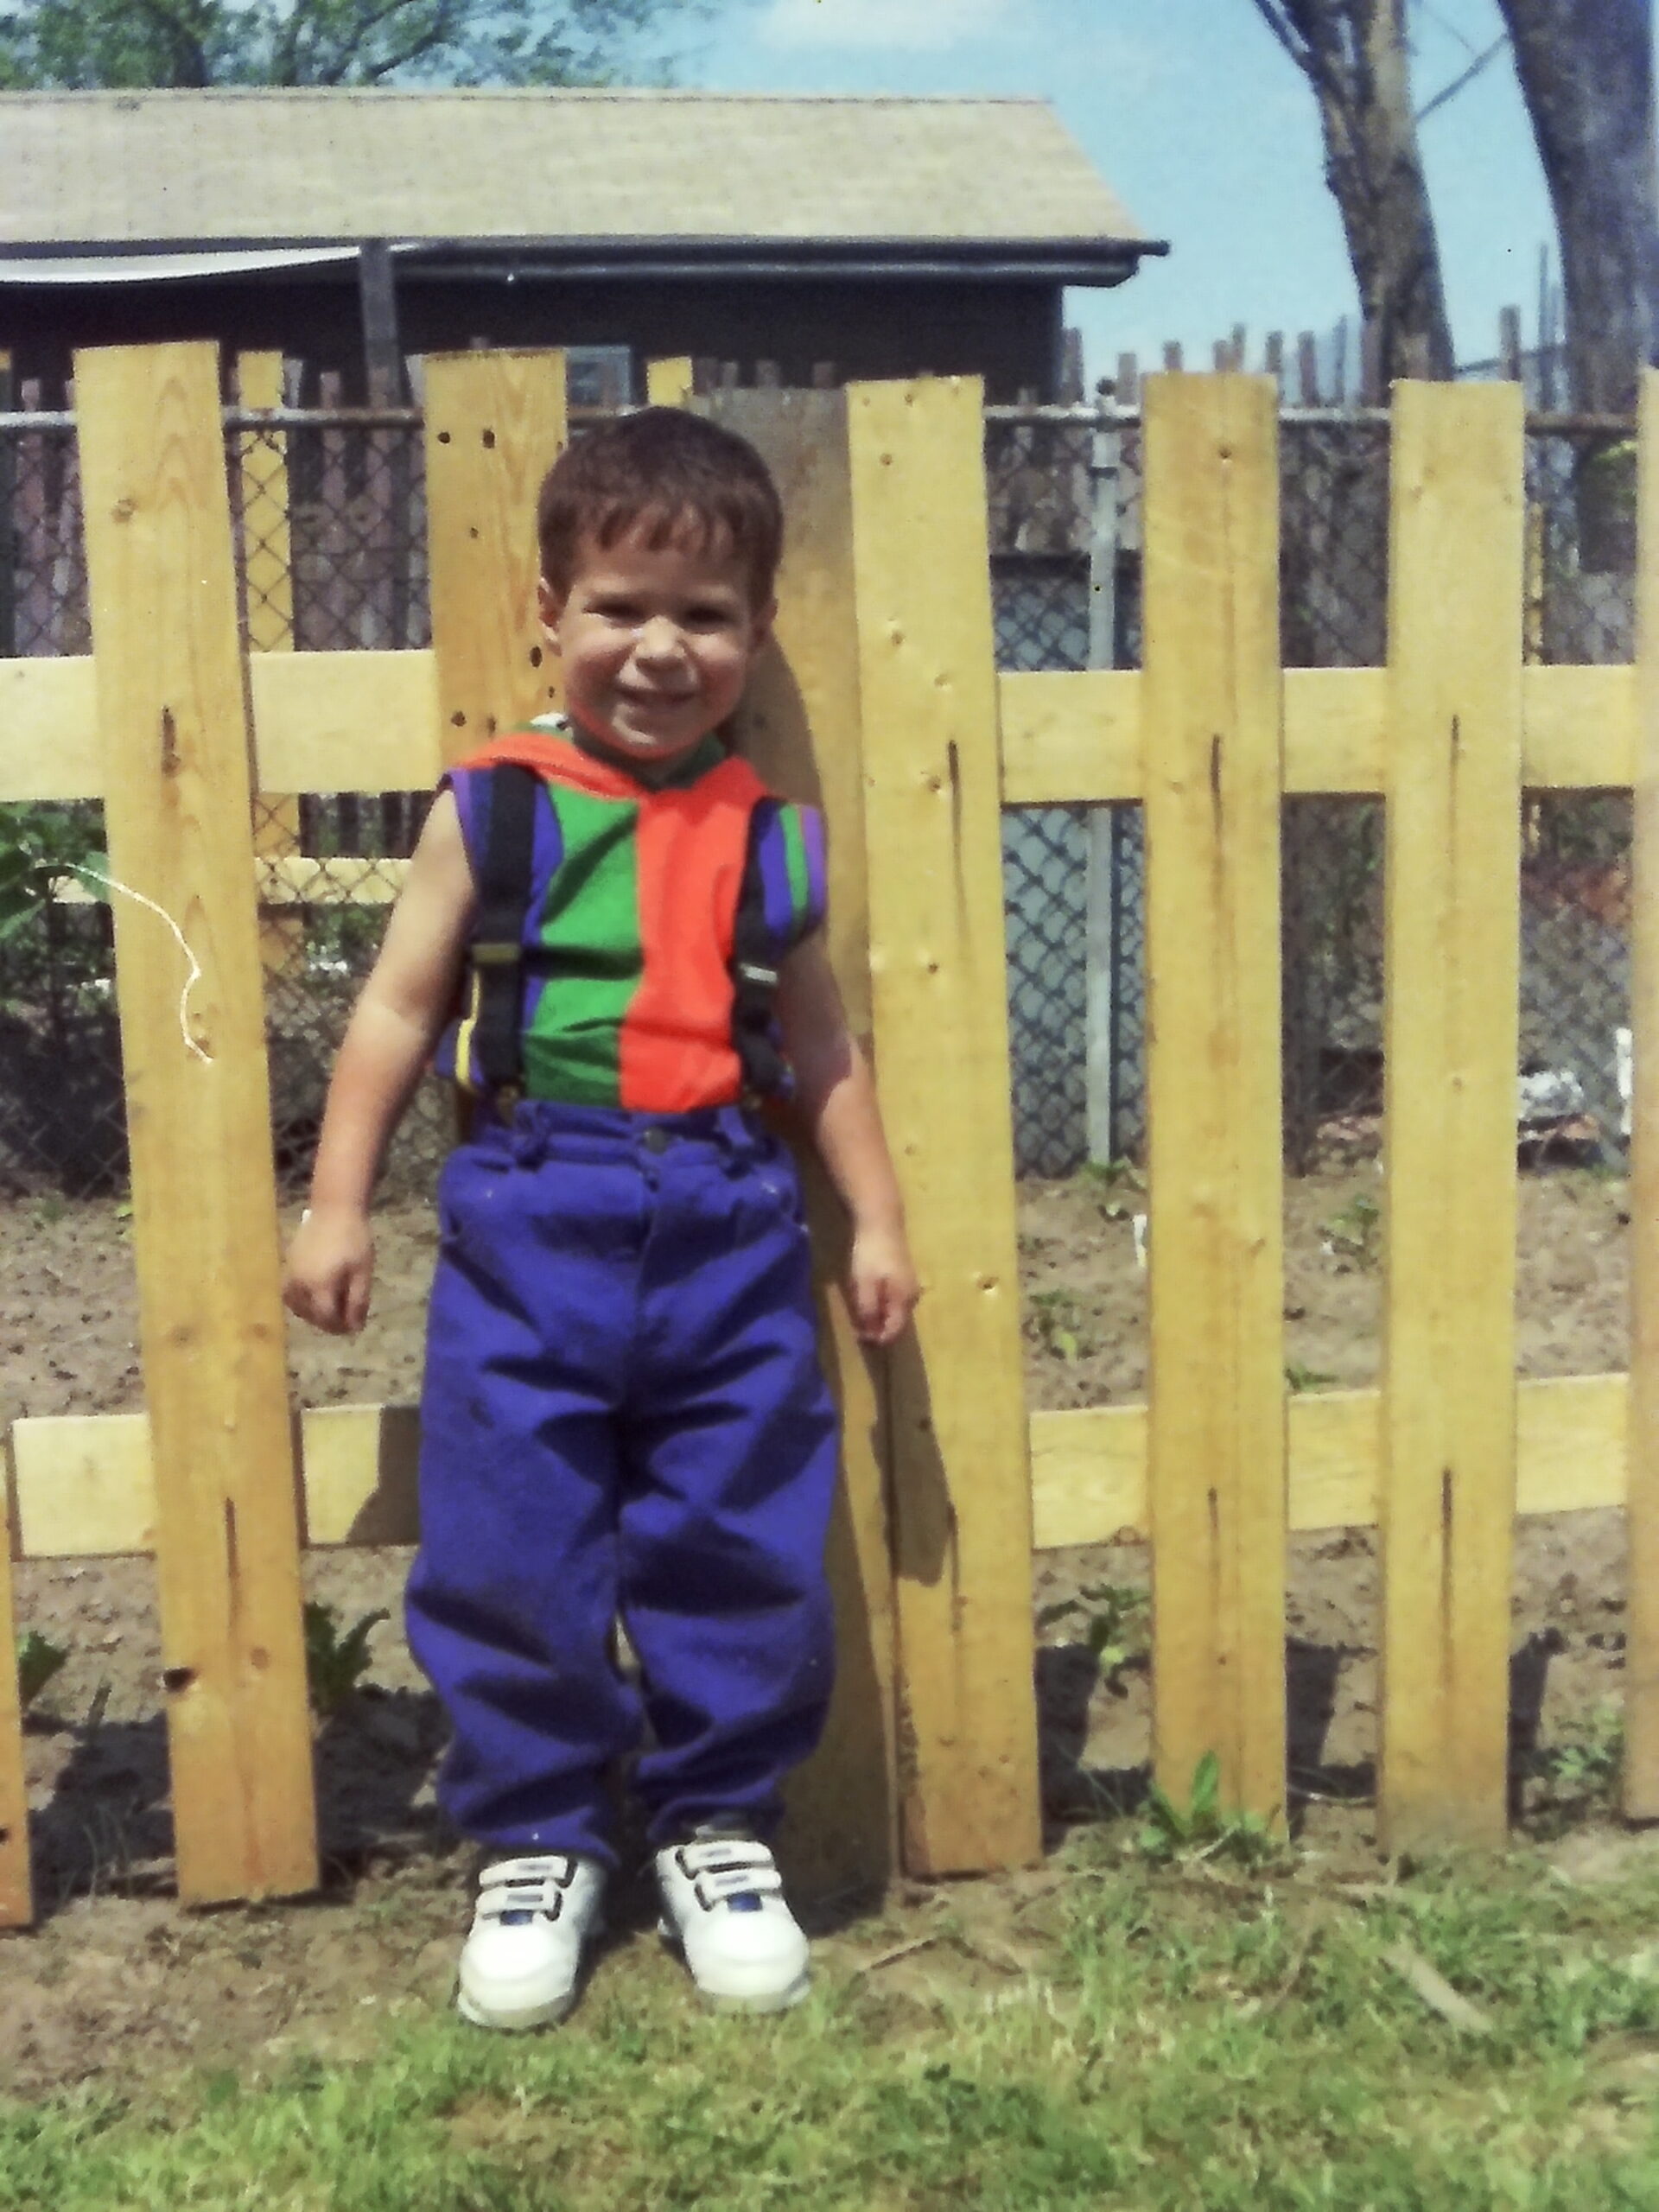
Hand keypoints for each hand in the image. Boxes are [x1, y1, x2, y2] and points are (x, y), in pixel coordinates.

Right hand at [283, 1205, 374, 1334]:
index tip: (353, 1328)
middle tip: (344, 1320)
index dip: (339, 1327)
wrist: (335, 1208)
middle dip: (326, 1322)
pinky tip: (315, 1295)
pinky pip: (289, 1291)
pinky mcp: (287, 1263)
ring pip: (295, 1305)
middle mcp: (299, 1283)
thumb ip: (358, 1301)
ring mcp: (290, 1273)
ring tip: (329, 1309)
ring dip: (311, 1313)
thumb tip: (355, 1327)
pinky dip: (300, 1300)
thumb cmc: (354, 1239)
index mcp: (318, 1286)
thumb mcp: (362, 1272)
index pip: (326, 1317)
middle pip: (309, 1314)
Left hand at [846, 1221, 920, 1346]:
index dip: (877, 1338)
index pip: (894, 1330)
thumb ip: (868, 1310)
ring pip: (894, 1310)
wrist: (881, 1223)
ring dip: (878, 1315)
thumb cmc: (871, 1255)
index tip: (859, 1338)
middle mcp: (912, 1296)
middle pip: (896, 1321)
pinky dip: (880, 1304)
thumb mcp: (864, 1284)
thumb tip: (870, 1333)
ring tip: (860, 1313)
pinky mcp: (904, 1276)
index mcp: (904, 1300)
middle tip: (857, 1327)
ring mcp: (910, 1285)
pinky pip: (893, 1299)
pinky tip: (867, 1297)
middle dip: (877, 1328)